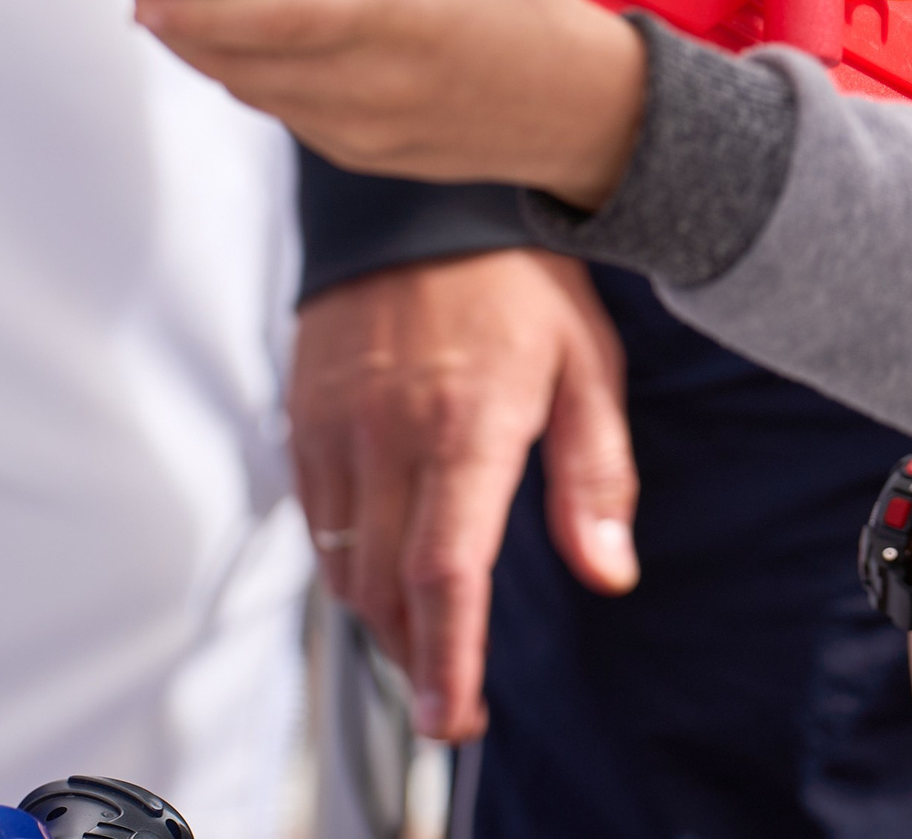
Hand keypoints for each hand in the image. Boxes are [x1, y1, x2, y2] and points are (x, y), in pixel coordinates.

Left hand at [136, 0, 644, 208]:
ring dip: (209, 50)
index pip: (270, 21)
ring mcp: (358, 129)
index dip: (196, 8)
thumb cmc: (525, 14)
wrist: (572, 106)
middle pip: (236, 62)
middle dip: (181, 20)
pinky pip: (279, 114)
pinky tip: (256, 39)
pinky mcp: (355, 153)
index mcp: (394, 20)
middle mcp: (369, 84)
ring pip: (248, 92)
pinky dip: (253, 76)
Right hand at [291, 247, 638, 739]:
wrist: (421, 194)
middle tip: (455, 691)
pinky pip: (316, 518)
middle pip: (386, 588)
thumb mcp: (588, 364)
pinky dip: (347, 557)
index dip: (449, 660)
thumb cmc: (518, 274)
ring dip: (382, 612)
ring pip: (342, 563)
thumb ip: (596, 476)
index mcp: (466, 426)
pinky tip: (386, 558)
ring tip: (428, 632)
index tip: (456, 717)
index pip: (446, 572)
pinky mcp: (301, 416)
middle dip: (417, 654)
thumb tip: (609, 570)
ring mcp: (334, 427)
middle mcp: (387, 435)